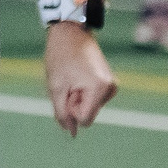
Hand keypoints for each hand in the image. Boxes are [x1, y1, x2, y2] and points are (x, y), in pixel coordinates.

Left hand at [43, 20, 116, 136]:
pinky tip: (76, 77)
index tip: (66, 92)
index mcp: (99, 89)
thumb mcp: (55, 88)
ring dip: (77, 97)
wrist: (70, 34)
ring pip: (90, 107)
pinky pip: (92, 99)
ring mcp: (112, 86)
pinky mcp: (109, 83)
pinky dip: (82, 93)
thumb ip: (62, 113)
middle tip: (67, 83)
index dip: (71, 111)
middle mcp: (110, 89)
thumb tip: (71, 133)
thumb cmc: (60, 59)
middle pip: (88, 113)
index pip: (85, 120)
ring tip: (72, 77)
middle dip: (74, 103)